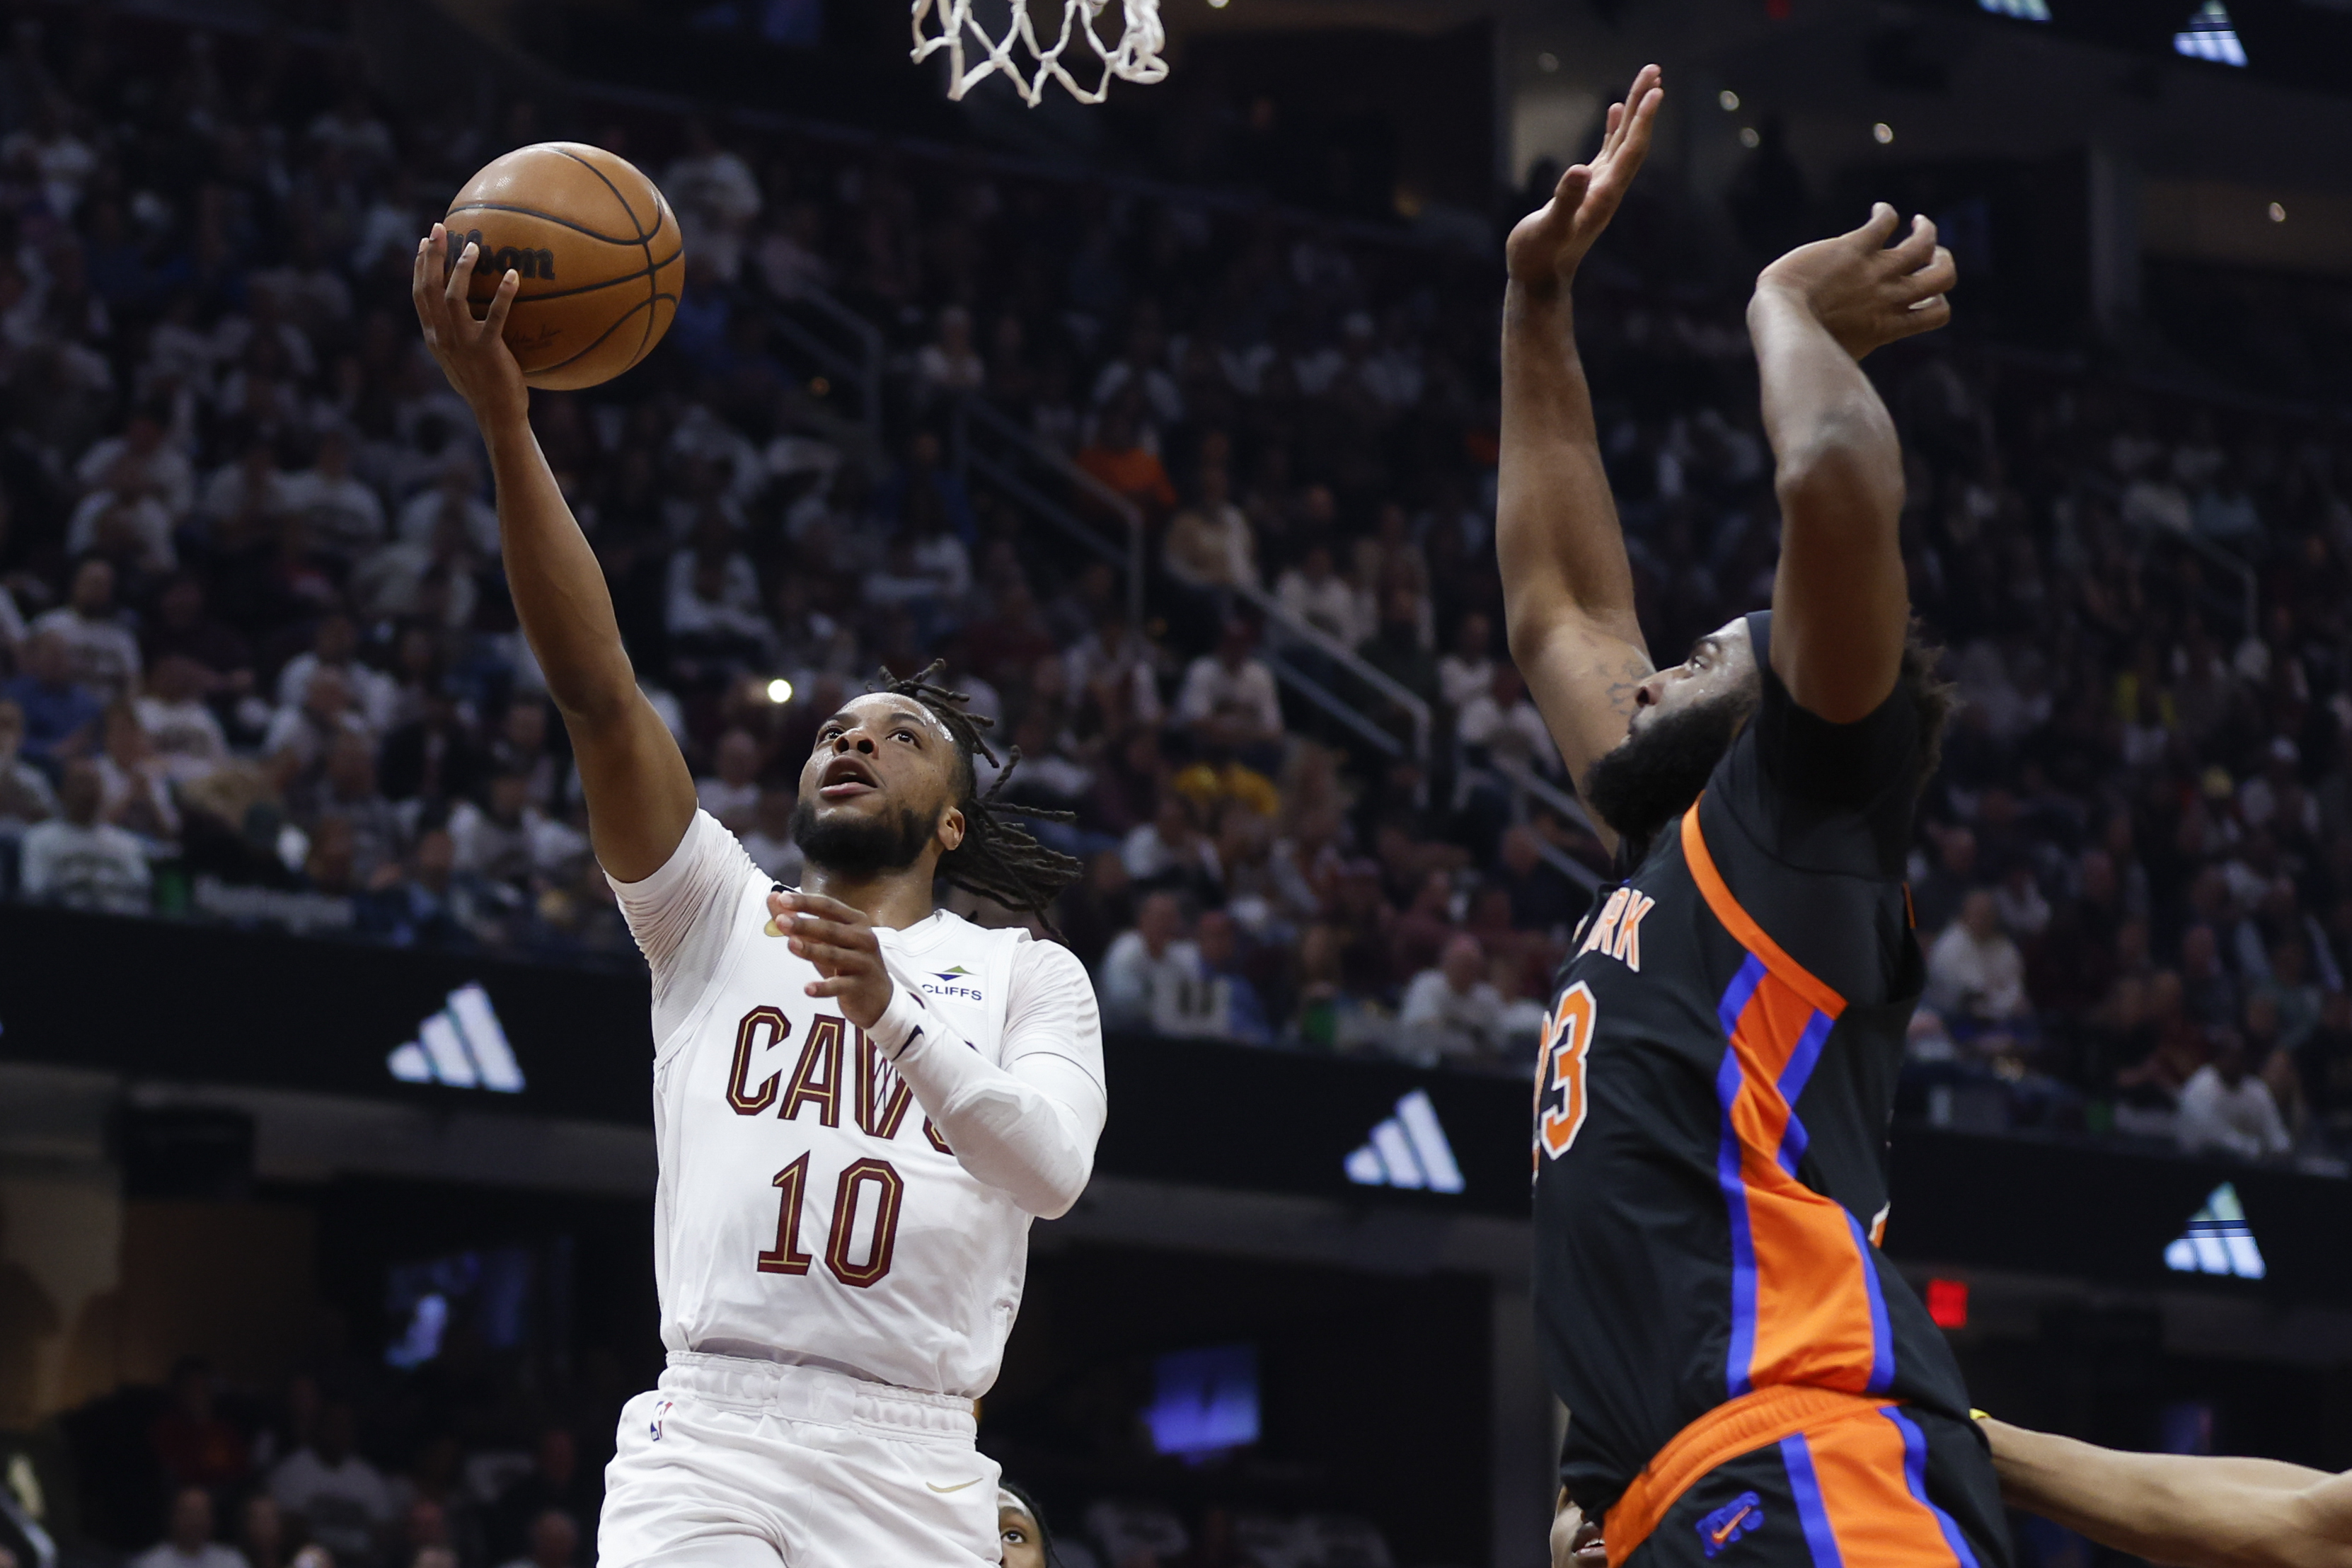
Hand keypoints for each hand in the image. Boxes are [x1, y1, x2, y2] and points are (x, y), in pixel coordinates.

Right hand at [412, 222, 526, 427]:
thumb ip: (459, 333)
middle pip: (429, 288)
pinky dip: (503, 294)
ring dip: (461, 269)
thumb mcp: (463, 358)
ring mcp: (462, 343)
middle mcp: (442, 337)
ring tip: (472, 247)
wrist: (497, 414)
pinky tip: (512, 276)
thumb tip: (470, 309)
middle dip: (431, 256)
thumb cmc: (486, 385)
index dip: (420, 267)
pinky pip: (495, 316)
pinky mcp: (487, 350)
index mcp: (434, 337)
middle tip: (437, 228)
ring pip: (453, 297)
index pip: (419, 295)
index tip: (424, 242)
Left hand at [767, 889, 893, 1029]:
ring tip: (791, 944)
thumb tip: (774, 897)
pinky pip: (839, 986)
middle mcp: (863, 938)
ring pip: (834, 955)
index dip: (806, 902)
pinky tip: (808, 988)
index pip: (828, 906)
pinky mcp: (860, 986)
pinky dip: (824, 988)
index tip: (783, 899)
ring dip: (811, 950)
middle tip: (781, 921)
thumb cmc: (847, 961)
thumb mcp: (825, 940)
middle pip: (831, 929)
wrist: (877, 996)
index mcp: (855, 921)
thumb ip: (799, 919)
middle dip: (804, 924)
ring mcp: (863, 962)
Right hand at [1505, 64, 1662, 291]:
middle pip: (1633, 139)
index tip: (1656, 90)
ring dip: (1634, 111)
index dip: (1642, 121)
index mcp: (1603, 195)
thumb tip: (1579, 170)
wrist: (1539, 281)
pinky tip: (1615, 111)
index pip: (1630, 151)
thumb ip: (1565, 201)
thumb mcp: (1547, 228)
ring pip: (1623, 142)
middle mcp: (1609, 189)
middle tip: (1654, 69)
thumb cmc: (1538, 257)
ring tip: (1646, 81)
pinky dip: (1615, 129)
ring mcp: (1600, 188)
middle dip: (1643, 103)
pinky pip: (1609, 151)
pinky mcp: (1588, 190)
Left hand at [1754, 203, 1955, 359]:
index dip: (1938, 300)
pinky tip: (1879, 210)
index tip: (1924, 292)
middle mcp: (1888, 297)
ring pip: (1923, 244)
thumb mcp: (1840, 351)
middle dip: (1943, 262)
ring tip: (1918, 222)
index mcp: (1888, 326)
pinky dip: (1886, 213)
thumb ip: (1858, 341)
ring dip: (1926, 229)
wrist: (1780, 321)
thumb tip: (1850, 346)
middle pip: (1943, 276)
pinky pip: (1885, 222)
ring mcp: (1874, 271)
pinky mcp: (1854, 248)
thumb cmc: (1800, 344)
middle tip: (1930, 254)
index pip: (1937, 313)